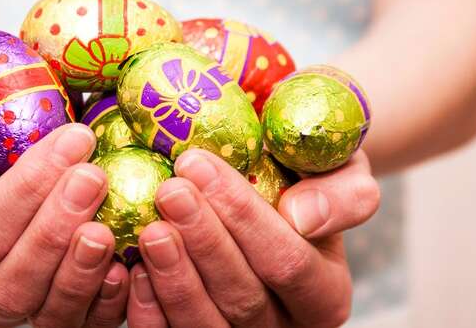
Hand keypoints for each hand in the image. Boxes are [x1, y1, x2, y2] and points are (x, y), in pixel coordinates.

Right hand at [0, 99, 128, 326]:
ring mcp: (31, 307)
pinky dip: (111, 300)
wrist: (1, 154)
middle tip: (92, 177)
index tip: (72, 140)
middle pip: (13, 285)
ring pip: (50, 313)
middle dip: (55, 231)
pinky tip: (128, 263)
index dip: (24, 193)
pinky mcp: (74, 310)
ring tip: (107, 225)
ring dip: (82, 271)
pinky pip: (90, 322)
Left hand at [127, 149, 378, 327]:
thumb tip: (303, 217)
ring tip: (151, 228)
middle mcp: (286, 327)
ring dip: (174, 277)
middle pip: (243, 296)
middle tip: (169, 192)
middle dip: (202, 241)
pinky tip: (133, 269)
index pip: (287, 261)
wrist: (280, 192)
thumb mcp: (342, 171)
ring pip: (206, 325)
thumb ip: (342, 194)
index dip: (243, 216)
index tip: (197, 165)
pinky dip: (149, 311)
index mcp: (326, 292)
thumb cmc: (308, 177)